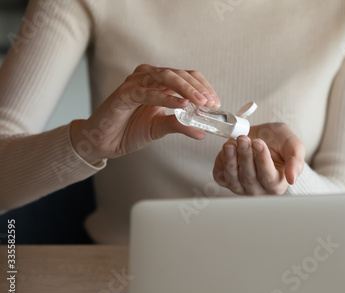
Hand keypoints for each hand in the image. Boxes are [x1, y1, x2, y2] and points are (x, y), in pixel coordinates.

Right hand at [70, 64, 220, 163]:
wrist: (104, 142)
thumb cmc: (130, 130)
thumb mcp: (161, 128)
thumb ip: (181, 126)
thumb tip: (202, 133)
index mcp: (159, 82)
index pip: (187, 76)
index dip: (203, 87)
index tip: (215, 102)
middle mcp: (148, 77)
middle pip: (179, 74)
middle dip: (198, 88)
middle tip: (211, 103)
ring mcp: (136, 82)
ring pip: (166, 78)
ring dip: (186, 89)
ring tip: (200, 102)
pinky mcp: (125, 93)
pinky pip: (149, 92)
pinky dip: (166, 98)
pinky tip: (181, 104)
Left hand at [213, 123, 305, 194]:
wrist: (262, 136)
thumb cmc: (279, 142)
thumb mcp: (293, 144)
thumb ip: (296, 159)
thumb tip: (293, 178)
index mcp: (276, 184)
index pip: (268, 176)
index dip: (262, 159)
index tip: (258, 143)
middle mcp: (258, 189)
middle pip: (249, 178)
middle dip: (245, 156)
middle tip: (244, 139)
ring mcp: (241, 187)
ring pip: (233, 179)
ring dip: (230, 160)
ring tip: (231, 144)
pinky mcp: (226, 180)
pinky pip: (220, 176)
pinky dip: (221, 163)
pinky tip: (227, 150)